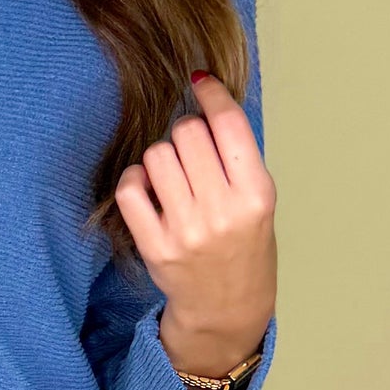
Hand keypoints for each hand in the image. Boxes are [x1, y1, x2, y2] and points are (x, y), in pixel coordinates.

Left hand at [113, 73, 276, 376]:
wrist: (227, 308)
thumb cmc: (245, 246)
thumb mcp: (259, 201)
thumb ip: (236, 157)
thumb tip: (204, 95)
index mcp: (256, 195)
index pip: (228, 124)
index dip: (211, 94)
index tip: (201, 81)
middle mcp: (222, 211)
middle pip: (187, 133)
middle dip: (187, 133)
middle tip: (193, 152)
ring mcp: (185, 230)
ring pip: (156, 155)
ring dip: (161, 158)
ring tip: (174, 178)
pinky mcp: (154, 245)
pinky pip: (130, 188)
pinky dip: (136, 180)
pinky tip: (150, 190)